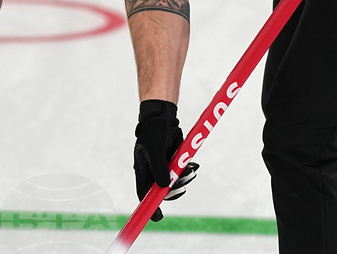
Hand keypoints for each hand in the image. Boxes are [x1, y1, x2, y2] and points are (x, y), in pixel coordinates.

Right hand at [133, 100, 198, 221]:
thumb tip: (164, 188)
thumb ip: (160, 169)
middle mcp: (152, 172)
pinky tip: (193, 166)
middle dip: (174, 191)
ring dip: (184, 180)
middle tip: (183, 185)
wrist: (164, 118)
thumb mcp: (155, 150)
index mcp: (142, 171)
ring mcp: (163, 168)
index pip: (144, 194)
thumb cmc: (154, 133)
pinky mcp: (173, 163)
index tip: (157, 217)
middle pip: (162, 191)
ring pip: (174, 183)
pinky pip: (181, 173)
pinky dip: (188, 172)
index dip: (150, 207)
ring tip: (191, 171)